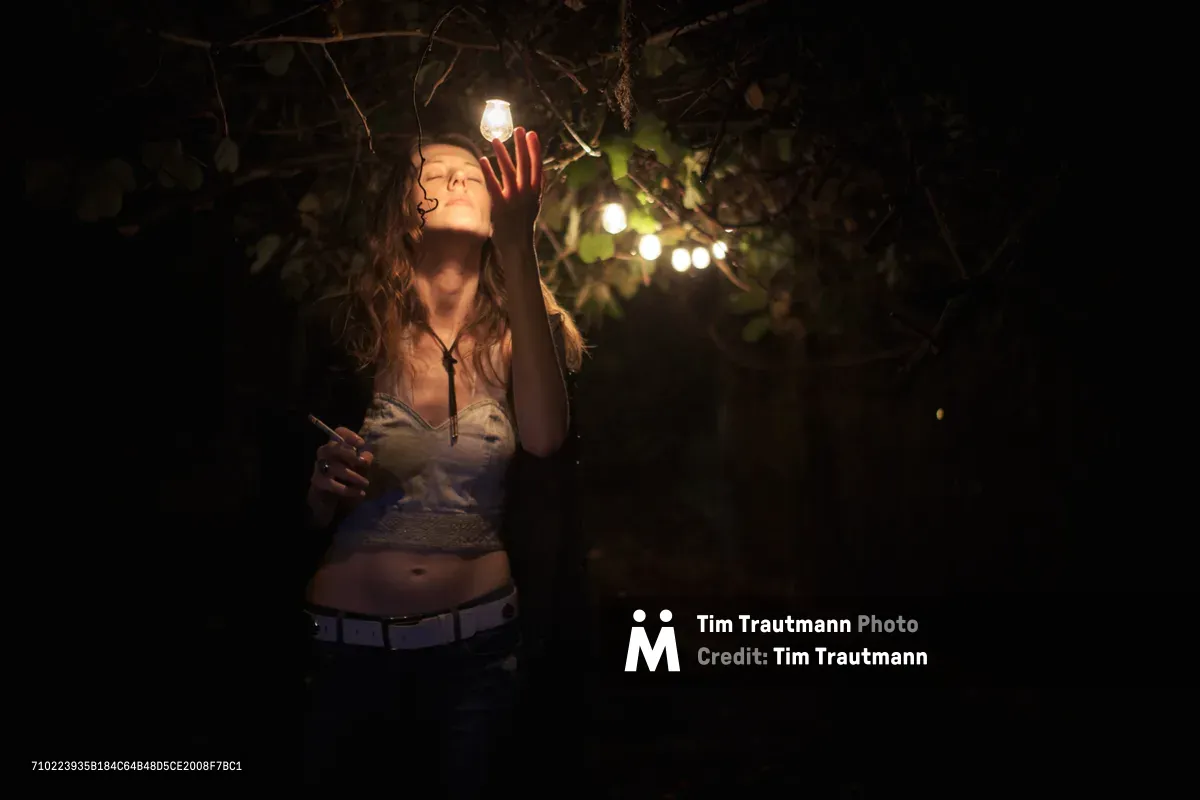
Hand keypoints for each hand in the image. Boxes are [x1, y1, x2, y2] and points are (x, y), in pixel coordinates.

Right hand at [308, 427, 372, 525]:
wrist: (327, 500)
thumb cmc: (344, 479)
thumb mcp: (358, 469)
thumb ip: (363, 461)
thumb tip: (367, 456)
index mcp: (335, 447)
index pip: (338, 433)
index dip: (349, 435)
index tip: (362, 444)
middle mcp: (324, 454)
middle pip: (332, 448)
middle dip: (350, 455)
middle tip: (364, 464)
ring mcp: (319, 468)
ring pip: (335, 468)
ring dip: (353, 476)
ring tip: (365, 483)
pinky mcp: (318, 482)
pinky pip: (332, 484)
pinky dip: (347, 490)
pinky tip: (359, 493)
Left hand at [481, 127, 542, 258]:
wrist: (518, 245)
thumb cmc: (523, 224)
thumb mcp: (533, 204)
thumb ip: (533, 188)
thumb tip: (534, 171)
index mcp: (535, 192)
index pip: (537, 166)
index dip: (535, 149)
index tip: (532, 134)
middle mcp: (526, 193)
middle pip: (524, 165)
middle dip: (521, 145)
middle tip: (518, 129)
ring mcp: (513, 199)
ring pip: (508, 171)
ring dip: (502, 154)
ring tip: (495, 140)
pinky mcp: (500, 206)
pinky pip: (493, 185)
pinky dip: (488, 171)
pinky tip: (483, 159)